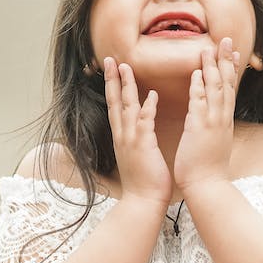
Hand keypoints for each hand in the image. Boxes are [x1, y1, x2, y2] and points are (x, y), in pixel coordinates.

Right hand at [104, 57, 171, 208]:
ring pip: (126, 108)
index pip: (114, 106)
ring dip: (126, 87)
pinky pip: (144, 124)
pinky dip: (146, 109)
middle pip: (114, 101)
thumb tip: (140, 126)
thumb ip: (138, 138)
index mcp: (122, 136)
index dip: (112, 86)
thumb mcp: (138, 154)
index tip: (111, 68)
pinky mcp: (142, 147)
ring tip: (125, 67)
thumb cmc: (145, 181)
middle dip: (112, 79)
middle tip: (110, 59)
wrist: (143, 202)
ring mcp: (131, 140)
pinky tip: (151, 95)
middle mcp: (123, 135)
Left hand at [174, 37, 240, 191]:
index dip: (230, 70)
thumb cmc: (208, 169)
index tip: (232, 52)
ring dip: (212, 68)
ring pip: (215, 90)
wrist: (208, 187)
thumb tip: (216, 122)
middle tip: (227, 40)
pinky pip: (200, 104)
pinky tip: (197, 73)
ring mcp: (213, 124)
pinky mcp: (200, 130)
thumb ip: (215, 129)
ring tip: (210, 48)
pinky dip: (199, 88)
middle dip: (226, 61)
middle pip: (227, 84)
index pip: (229, 90)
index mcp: (224, 122)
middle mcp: (222, 119)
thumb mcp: (215, 144)